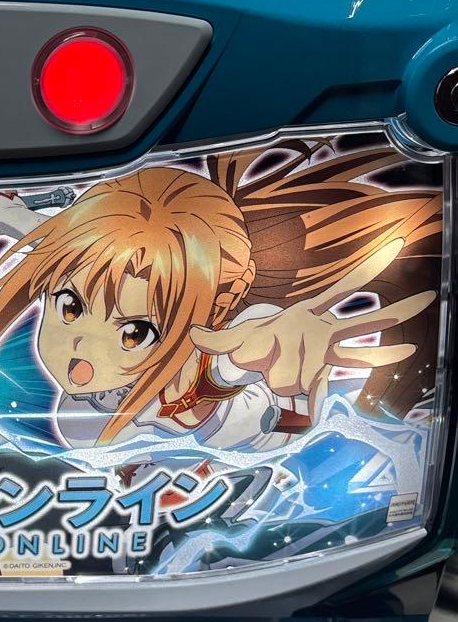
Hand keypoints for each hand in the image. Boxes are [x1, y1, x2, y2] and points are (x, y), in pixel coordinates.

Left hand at [189, 238, 434, 417]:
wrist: (255, 364)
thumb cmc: (251, 343)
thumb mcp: (232, 340)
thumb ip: (213, 338)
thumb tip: (193, 334)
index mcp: (309, 313)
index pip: (342, 288)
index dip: (367, 270)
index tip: (393, 246)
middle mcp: (325, 330)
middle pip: (363, 319)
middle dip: (394, 311)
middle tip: (427, 297)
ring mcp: (329, 352)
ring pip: (363, 347)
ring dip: (387, 349)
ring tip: (415, 344)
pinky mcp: (325, 373)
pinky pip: (346, 375)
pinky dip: (366, 373)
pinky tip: (392, 367)